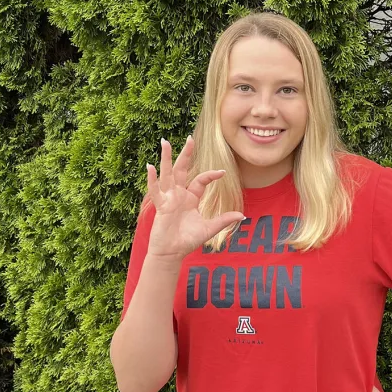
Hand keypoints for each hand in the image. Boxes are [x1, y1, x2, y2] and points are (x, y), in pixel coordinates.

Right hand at [146, 136, 243, 259]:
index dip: (211, 175)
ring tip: (165, 142)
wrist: (172, 253)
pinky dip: (152, 179)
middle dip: (186, 154)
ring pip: (168, 174)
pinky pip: (156, 191)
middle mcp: (179, 194)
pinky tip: (150, 167)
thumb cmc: (188, 240)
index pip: (201, 180)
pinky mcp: (161, 206)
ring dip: (167, 158)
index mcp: (191, 198)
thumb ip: (223, 220)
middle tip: (190, 138)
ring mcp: (168, 198)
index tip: (222, 172)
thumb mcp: (209, 228)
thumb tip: (242, 216)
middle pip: (182, 169)